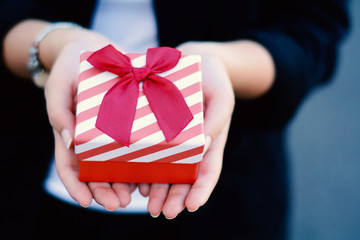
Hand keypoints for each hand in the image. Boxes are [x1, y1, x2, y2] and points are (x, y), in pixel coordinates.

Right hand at [44, 29, 134, 209]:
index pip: (69, 166)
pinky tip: (152, 170)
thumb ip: (59, 113)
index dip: (75, 186)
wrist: (93, 49)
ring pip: (117, 162)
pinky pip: (136, 142)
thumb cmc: (70, 68)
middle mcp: (91, 137)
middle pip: (95, 171)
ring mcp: (110, 130)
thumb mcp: (59, 87)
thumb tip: (69, 142)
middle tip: (120, 203)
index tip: (86, 202)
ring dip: (125, 180)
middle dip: (106, 190)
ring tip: (137, 194)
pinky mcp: (129, 120)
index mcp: (71, 132)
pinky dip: (141, 158)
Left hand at [142, 42, 234, 218]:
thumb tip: (204, 143)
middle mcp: (191, 144)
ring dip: (158, 190)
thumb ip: (218, 116)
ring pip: (165, 169)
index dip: (202, 190)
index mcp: (210, 138)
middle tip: (164, 213)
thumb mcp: (221, 93)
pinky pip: (147, 151)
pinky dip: (143, 168)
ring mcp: (172, 138)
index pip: (209, 170)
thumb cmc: (212, 76)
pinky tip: (135, 181)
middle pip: (185, 177)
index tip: (192, 206)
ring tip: (149, 206)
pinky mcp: (155, 128)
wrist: (192, 59)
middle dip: (175, 197)